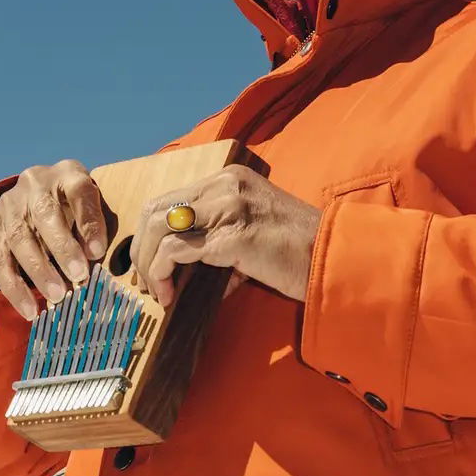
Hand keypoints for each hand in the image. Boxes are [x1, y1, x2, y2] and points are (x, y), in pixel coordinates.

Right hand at [0, 159, 109, 319]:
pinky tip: (30, 309)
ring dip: (39, 271)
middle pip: (46, 214)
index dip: (89, 221)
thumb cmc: (71, 208)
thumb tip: (96, 264)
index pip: (79, 191)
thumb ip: (93, 229)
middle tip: (79, 277)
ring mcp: (9, 205)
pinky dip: (15, 289)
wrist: (26, 197)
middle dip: (63, 248)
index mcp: (67, 174)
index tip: (98, 252)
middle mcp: (35, 184)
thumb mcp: (87, 208)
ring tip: (58, 296)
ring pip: (20, 239)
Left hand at [132, 165, 320, 306]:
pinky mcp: (232, 235)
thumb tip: (186, 273)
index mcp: (229, 180)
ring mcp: (229, 206)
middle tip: (145, 282)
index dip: (149, 234)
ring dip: (148, 264)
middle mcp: (225, 185)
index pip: (170, 198)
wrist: (335, 260)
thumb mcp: (252, 236)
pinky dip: (163, 274)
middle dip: (140, 249)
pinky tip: (170, 295)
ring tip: (157, 292)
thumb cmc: (298, 253)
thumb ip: (218, 243)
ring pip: (160, 227)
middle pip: (156, 208)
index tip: (149, 266)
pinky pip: (177, 251)